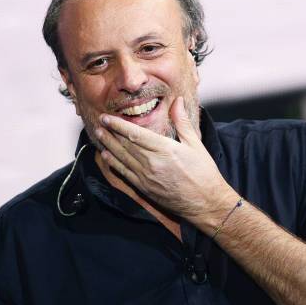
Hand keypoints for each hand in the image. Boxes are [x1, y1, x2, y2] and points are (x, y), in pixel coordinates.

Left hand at [95, 97, 233, 221]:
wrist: (206, 202)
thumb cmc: (204, 173)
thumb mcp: (196, 145)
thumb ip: (182, 122)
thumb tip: (177, 101)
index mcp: (166, 150)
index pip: (136, 134)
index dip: (119, 125)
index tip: (107, 117)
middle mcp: (153, 163)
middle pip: (125, 145)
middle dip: (110, 132)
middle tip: (99, 122)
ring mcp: (147, 177)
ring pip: (122, 158)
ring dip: (109, 146)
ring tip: (99, 135)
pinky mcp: (145, 188)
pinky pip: (125, 174)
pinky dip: (114, 164)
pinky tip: (106, 156)